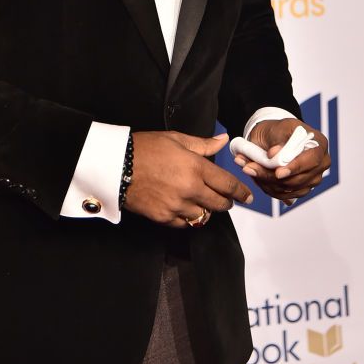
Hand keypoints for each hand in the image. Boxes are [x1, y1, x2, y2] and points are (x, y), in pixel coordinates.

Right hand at [124, 131, 253, 227]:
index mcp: (196, 168)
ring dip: (207, 211)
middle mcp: (190, 189)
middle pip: (219, 204)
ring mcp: (177, 206)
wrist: (116, 165)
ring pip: (203, 216)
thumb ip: (203, 144)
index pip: (227, 184)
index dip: (241, 192)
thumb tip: (223, 140)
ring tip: (203, 204)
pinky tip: (185, 210)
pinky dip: (188, 219)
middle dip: (227, 203)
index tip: (248, 197)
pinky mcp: (164, 217)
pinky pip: (184, 224)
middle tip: (227, 201)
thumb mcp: (175, 139)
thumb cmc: (145, 147)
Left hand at [233, 118, 329, 204]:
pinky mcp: (301, 189)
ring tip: (247, 168)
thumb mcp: (278, 127)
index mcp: (319, 145)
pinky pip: (283, 194)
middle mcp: (320, 164)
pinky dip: (266, 187)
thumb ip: (278, 139)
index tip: (278, 172)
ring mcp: (312, 179)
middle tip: (249, 168)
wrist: (271, 138)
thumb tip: (275, 153)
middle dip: (271, 176)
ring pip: (288, 189)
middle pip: (298, 179)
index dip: (295, 168)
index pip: (312, 160)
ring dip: (265, 181)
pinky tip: (254, 176)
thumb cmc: (278, 130)